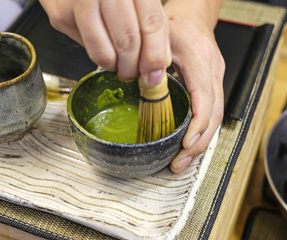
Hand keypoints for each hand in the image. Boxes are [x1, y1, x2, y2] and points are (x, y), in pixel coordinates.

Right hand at [39, 0, 170, 85]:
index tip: (154, 76)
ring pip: (103, 51)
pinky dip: (99, 57)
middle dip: (133, 67)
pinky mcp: (62, 15)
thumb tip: (160, 63)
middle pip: (127, 40)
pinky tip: (103, 50)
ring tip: (118, 66)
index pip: (151, 22)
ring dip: (114, 67)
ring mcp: (81, 1)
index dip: (155, 55)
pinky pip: (85, 48)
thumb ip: (153, 24)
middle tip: (134, 75)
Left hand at [164, 0, 224, 172]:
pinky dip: (200, 132)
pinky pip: (210, 113)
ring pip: (215, 118)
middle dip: (198, 145)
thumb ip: (147, 61)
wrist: (193, 17)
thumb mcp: (157, 37)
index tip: (184, 144)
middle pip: (214, 117)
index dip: (196, 127)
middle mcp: (212, 73)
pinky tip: (187, 144)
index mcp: (199, 61)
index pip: (205, 101)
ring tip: (181, 161)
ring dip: (200, 143)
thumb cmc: (176, 23)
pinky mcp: (211, 86)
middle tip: (178, 163)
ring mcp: (215, 80)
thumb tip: (131, 82)